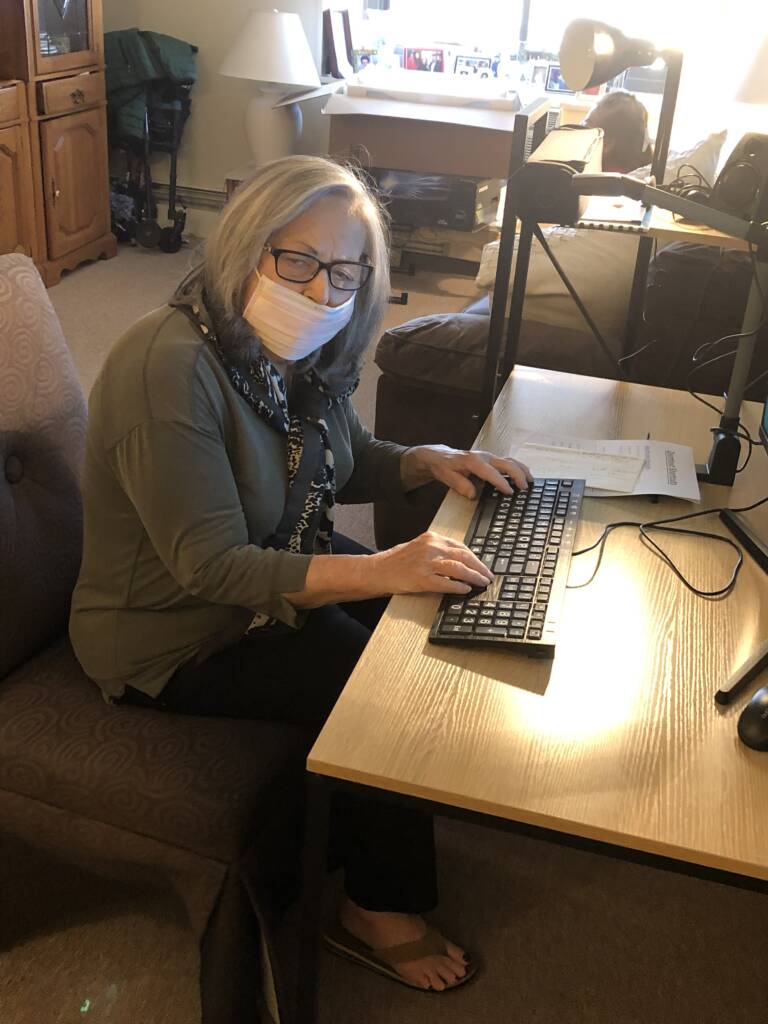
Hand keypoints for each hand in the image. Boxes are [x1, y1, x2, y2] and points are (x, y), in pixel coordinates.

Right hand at [369, 531, 493, 595]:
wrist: (377, 570)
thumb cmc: (397, 560)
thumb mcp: (419, 546)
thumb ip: (438, 550)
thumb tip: (461, 560)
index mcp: (432, 538)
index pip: (461, 547)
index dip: (475, 557)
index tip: (482, 565)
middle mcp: (431, 548)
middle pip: (464, 557)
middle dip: (479, 567)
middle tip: (488, 576)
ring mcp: (426, 563)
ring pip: (458, 569)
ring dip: (474, 577)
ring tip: (482, 582)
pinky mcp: (422, 579)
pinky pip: (446, 584)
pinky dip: (458, 587)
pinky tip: (466, 589)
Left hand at [402, 444, 532, 499]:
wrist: (440, 456)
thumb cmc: (445, 467)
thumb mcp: (447, 477)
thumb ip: (460, 485)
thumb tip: (473, 495)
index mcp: (473, 462)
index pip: (491, 473)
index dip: (502, 483)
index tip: (510, 493)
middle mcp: (484, 457)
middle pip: (506, 464)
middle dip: (518, 475)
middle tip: (525, 488)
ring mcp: (489, 456)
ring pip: (510, 460)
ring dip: (521, 470)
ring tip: (531, 480)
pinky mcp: (491, 458)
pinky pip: (507, 461)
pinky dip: (517, 468)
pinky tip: (524, 475)